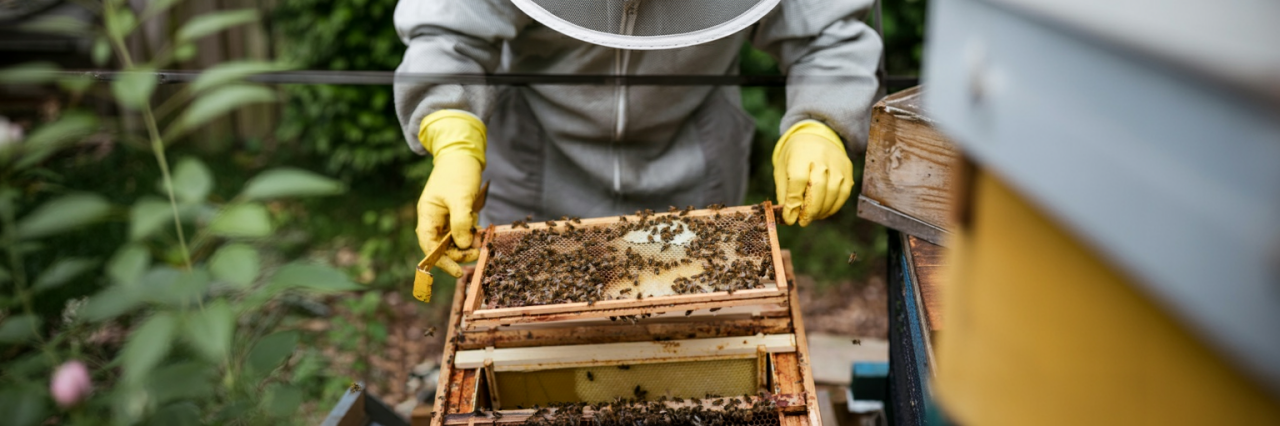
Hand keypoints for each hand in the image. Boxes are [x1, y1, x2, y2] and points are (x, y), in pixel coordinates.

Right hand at [414, 110, 487, 276]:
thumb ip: (460, 222)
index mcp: (427, 214)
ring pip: (454, 240)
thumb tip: (462, 245)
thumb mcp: (460, 197)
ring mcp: (444, 216)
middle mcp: (433, 218)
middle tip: (477, 252)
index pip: (429, 245)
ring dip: (467, 243)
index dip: (441, 261)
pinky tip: (480, 229)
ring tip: (481, 238)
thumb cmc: (458, 172)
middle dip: (459, 252)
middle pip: (442, 246)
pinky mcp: (456, 214)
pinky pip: (462, 231)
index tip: (457, 271)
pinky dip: (471, 233)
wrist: (464, 154)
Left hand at [773, 121, 854, 225]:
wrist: (816, 136)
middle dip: (809, 210)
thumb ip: (786, 193)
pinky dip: (834, 207)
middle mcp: (821, 158)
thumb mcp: (783, 169)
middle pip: (818, 188)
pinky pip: (844, 193)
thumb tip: (789, 217)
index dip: (794, 203)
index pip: (798, 180)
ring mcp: (837, 163)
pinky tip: (823, 211)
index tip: (789, 218)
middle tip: (802, 221)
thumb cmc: (795, 157)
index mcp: (800, 155)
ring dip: (822, 211)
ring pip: (833, 193)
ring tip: (812, 217)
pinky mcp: (847, 169)